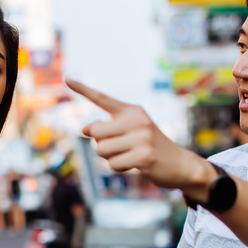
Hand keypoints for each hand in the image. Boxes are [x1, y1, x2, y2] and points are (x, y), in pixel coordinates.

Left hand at [65, 78, 208, 190]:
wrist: (180, 164)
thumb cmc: (150, 148)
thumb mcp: (131, 133)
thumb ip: (107, 129)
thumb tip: (84, 130)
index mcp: (132, 111)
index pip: (103, 98)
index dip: (83, 89)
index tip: (67, 79)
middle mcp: (136, 120)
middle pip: (95, 132)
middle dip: (101, 145)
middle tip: (120, 148)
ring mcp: (142, 137)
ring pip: (102, 150)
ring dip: (110, 159)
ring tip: (128, 156)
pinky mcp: (144, 155)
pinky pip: (113, 164)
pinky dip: (119, 168)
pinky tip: (135, 166)